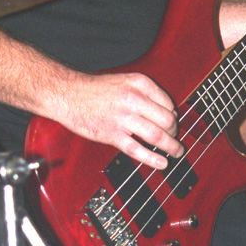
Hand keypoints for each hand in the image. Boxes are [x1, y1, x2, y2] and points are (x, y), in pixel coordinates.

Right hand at [57, 71, 182, 169]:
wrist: (68, 94)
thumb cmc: (94, 90)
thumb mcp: (124, 81)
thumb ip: (144, 94)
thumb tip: (166, 113)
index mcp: (139, 84)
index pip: (168, 103)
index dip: (173, 115)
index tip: (172, 123)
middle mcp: (134, 99)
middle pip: (167, 120)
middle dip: (174, 132)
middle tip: (175, 139)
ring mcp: (123, 118)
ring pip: (157, 135)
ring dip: (171, 146)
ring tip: (176, 152)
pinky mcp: (112, 134)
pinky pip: (137, 149)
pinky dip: (152, 158)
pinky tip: (162, 163)